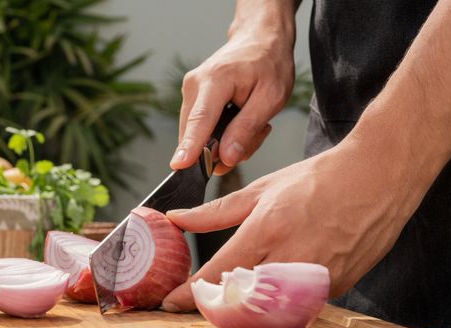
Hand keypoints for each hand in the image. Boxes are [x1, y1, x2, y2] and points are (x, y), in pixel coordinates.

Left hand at [161, 137, 430, 311]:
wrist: (380, 176)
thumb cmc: (319, 179)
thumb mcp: (262, 190)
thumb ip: (215, 212)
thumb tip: (176, 219)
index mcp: (268, 229)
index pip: (219, 272)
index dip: (189, 293)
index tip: (169, 304)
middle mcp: (292, 257)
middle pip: (241, 300)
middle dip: (215, 307)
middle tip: (197, 305)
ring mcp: (317, 277)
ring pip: (270, 310)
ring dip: (246, 312)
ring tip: (230, 304)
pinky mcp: (336, 287)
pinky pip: (299, 305)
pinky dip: (279, 304)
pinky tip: (269, 295)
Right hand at [171, 22, 294, 173]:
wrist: (259, 39)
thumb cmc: (269, 64)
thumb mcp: (271, 98)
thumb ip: (247, 129)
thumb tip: (225, 158)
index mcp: (216, 80)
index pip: (200, 120)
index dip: (190, 146)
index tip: (179, 165)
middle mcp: (194, 85)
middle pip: (197, 134)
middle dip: (224, 148)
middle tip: (257, 133)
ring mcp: (189, 92)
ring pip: (199, 136)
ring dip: (225, 141)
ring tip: (250, 122)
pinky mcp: (190, 100)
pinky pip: (200, 130)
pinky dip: (221, 134)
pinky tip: (238, 120)